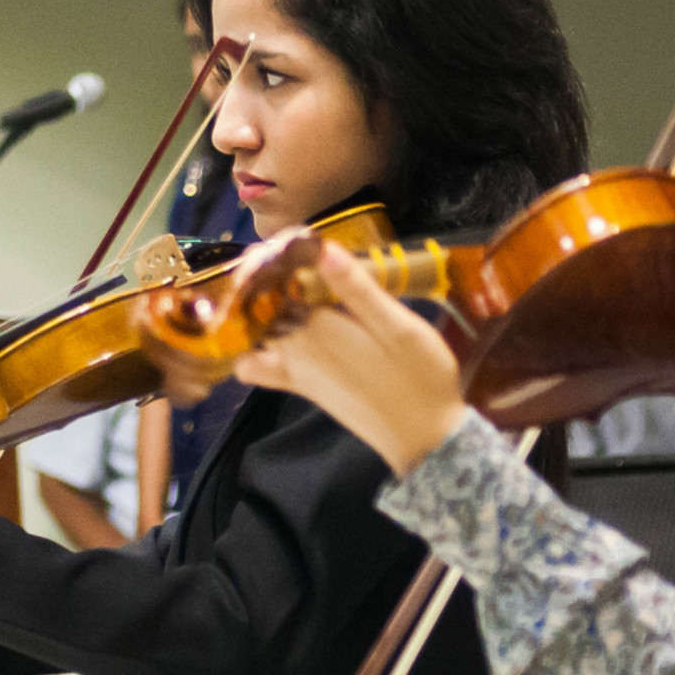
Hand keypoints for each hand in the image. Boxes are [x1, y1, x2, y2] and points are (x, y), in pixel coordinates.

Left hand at [233, 242, 465, 474]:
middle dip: (261, 275)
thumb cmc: (420, 376)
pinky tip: (272, 330)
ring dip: (255, 304)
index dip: (277, 253)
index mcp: (319, 325)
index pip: (279, 279)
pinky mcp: (298, 385)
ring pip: (252, 329)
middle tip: (281, 252)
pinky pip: (255, 368)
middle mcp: (295, 346)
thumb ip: (358, 289)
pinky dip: (252, 348)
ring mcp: (292, 368)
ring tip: (276, 284)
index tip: (287, 236)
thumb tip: (322, 248)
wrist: (422, 437)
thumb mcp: (399, 328)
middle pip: (260, 302)